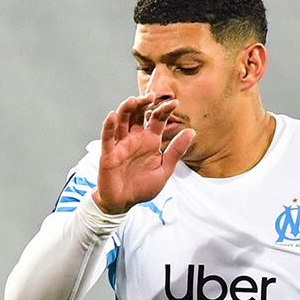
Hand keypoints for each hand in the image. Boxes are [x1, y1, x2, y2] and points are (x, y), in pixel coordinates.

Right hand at [94, 96, 193, 215]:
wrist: (124, 203)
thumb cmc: (143, 187)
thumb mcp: (164, 170)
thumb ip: (176, 151)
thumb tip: (191, 131)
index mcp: (150, 141)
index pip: (157, 120)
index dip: (164, 110)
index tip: (174, 103)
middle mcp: (135, 139)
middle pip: (138, 115)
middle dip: (143, 103)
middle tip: (151, 96)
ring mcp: (121, 145)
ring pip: (122, 121)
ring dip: (126, 109)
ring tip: (133, 100)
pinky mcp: (108, 154)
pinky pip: (108, 137)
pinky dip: (109, 126)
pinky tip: (113, 116)